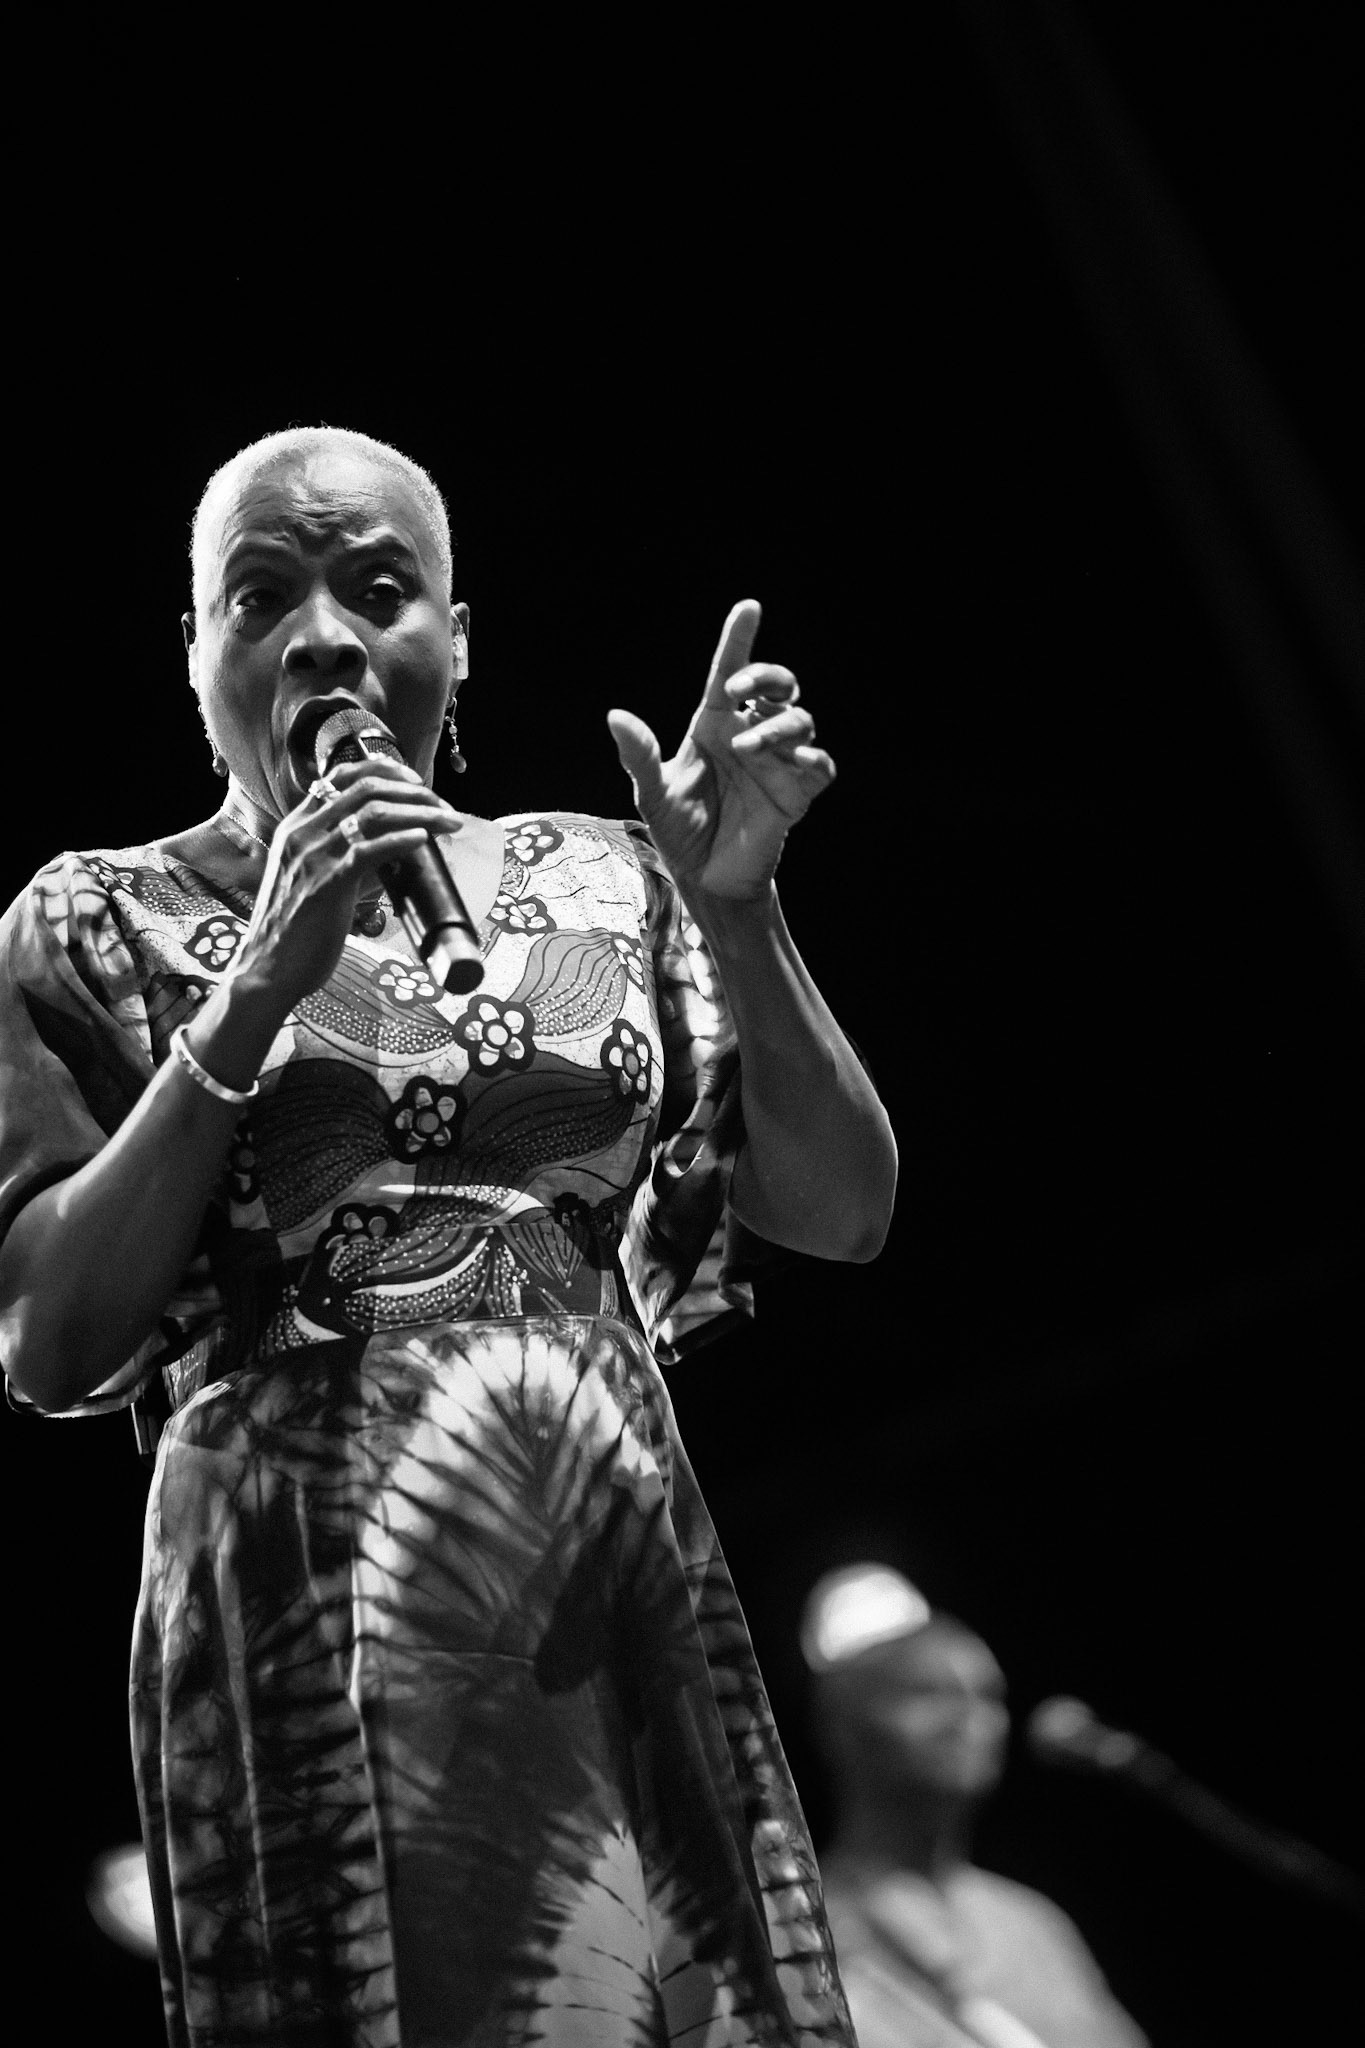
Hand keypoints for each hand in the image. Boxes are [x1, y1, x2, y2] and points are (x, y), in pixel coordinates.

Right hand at [230, 757, 465, 1015]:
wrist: (265, 969)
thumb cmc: (293, 931)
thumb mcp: (309, 879)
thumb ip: (339, 858)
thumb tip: (388, 850)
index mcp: (296, 827)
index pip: (341, 776)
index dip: (384, 771)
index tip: (416, 783)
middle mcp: (302, 832)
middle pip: (365, 787)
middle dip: (413, 791)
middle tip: (443, 807)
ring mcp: (312, 856)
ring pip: (373, 812)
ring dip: (419, 812)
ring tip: (448, 823)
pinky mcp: (326, 884)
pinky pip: (369, 850)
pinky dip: (403, 839)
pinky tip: (424, 840)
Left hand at [607, 600, 834, 901]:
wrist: (704, 879)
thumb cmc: (680, 829)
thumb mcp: (653, 791)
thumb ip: (640, 754)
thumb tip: (614, 715)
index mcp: (716, 724)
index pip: (729, 672)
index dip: (740, 639)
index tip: (749, 608)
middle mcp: (750, 735)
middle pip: (777, 686)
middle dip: (767, 676)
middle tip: (739, 692)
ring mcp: (777, 763)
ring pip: (800, 720)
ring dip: (777, 725)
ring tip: (747, 748)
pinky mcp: (796, 794)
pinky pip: (819, 766)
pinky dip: (814, 758)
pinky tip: (798, 761)